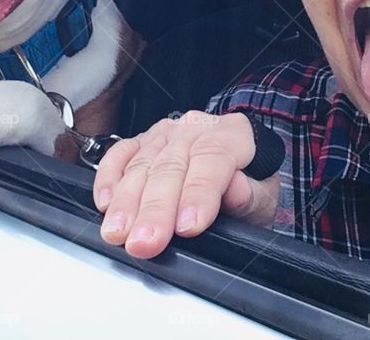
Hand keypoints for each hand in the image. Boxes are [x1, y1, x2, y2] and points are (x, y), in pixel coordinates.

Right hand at [93, 110, 280, 258]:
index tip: (188, 226)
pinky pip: (120, 154)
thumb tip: (237, 190)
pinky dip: (109, 178)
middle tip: (146, 241)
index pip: (213, 158)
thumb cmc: (250, 185)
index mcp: (234, 134)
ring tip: (119, 232)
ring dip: (127, 201)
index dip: (199, 192)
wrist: (239, 168)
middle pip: (172, 164)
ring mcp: (166, 133)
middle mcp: (196, 128)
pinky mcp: (142, 142)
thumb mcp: (264, 197)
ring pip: (142, 163)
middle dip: (156, 207)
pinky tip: (105, 202)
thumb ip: (252, 195)